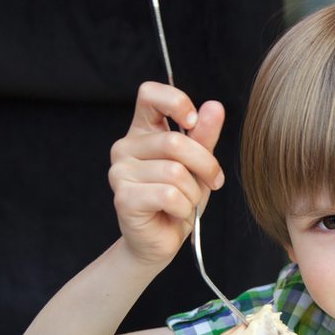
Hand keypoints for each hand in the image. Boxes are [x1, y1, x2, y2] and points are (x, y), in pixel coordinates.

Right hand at [108, 82, 225, 265]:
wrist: (162, 240)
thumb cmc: (179, 199)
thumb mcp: (199, 164)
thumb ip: (205, 136)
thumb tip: (214, 106)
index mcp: (143, 131)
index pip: (150, 94)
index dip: (176, 101)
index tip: (193, 122)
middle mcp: (126, 147)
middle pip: (176, 141)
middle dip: (205, 164)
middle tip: (212, 181)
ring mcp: (120, 172)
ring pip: (175, 172)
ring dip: (193, 192)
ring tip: (187, 202)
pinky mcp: (123, 197)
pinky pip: (168, 195)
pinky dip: (183, 207)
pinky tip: (176, 212)